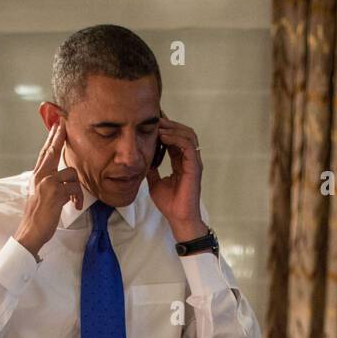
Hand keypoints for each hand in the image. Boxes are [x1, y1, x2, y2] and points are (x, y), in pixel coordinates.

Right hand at [13, 117, 83, 256]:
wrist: (30, 232)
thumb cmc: (37, 217)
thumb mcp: (39, 195)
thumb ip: (47, 183)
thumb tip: (60, 178)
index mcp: (36, 177)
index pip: (44, 153)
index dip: (51, 138)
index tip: (56, 124)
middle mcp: (40, 177)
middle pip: (52, 151)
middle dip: (59, 136)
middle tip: (65, 123)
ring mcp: (48, 184)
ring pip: (71, 173)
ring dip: (77, 188)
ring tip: (74, 200)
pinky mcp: (56, 193)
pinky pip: (74, 188)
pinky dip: (78, 198)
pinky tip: (74, 205)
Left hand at [146, 113, 207, 240]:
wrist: (178, 218)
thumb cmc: (170, 204)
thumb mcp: (155, 182)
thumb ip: (151, 169)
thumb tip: (141, 159)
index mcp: (181, 162)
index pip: (175, 139)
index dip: (166, 129)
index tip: (152, 122)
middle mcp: (190, 159)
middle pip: (184, 132)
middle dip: (170, 124)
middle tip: (155, 119)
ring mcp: (194, 162)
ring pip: (188, 135)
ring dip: (173, 128)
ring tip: (158, 127)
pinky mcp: (194, 166)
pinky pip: (188, 145)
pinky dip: (176, 138)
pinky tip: (163, 137)